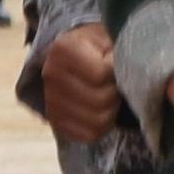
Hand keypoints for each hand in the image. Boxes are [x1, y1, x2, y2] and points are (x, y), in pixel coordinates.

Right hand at [37, 24, 124, 144]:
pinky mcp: (56, 121)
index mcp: (63, 49)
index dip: (117, 71)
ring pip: (98, 121)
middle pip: (100, 100)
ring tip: (110, 95)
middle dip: (116, 92)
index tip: (116, 63)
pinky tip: (102, 109)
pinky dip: (104, 126)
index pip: (101, 74)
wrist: (80, 55)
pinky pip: (90, 135)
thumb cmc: (100, 46)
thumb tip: (122, 72)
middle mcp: (51, 75)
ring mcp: (51, 101)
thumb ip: (117, 52)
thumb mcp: (109, 37)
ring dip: (113, 110)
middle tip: (116, 83)